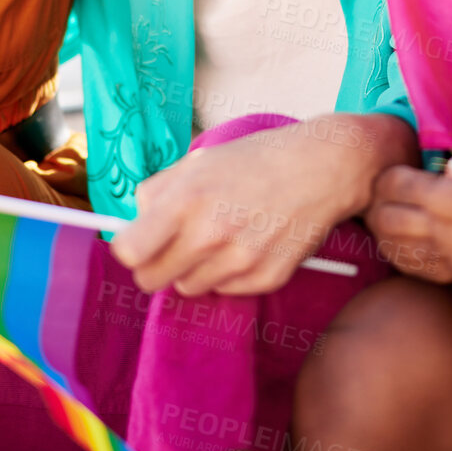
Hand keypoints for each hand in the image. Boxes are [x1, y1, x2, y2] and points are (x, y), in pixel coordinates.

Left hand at [112, 114, 406, 296]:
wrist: (322, 167)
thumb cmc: (256, 160)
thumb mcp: (198, 162)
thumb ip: (157, 193)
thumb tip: (132, 226)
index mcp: (186, 200)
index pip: (130, 253)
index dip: (131, 248)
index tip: (141, 241)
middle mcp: (210, 235)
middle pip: (151, 281)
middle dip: (158, 264)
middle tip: (177, 243)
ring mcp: (240, 260)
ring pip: (188, 288)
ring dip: (195, 269)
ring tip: (220, 237)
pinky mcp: (267, 278)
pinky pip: (225, 291)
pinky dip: (229, 274)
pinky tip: (247, 244)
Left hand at [369, 166, 451, 318]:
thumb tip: (446, 175)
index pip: (425, 194)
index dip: (399, 182)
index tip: (385, 173)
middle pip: (416, 228)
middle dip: (387, 211)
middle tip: (371, 198)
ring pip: (430, 258)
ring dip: (403, 241)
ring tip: (382, 225)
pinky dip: (441, 261)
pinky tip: (426, 251)